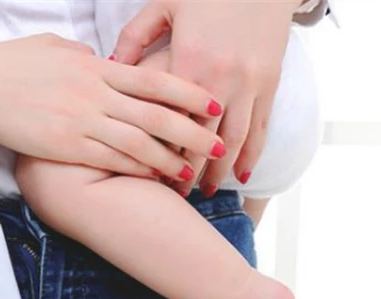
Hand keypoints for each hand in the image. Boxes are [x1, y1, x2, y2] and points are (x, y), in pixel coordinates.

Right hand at [0, 34, 225, 178]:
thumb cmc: (12, 65)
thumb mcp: (56, 50)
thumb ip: (87, 61)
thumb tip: (105, 64)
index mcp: (96, 68)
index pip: (154, 80)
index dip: (188, 94)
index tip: (212, 106)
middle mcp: (95, 95)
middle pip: (155, 115)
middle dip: (191, 133)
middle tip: (218, 147)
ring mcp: (81, 123)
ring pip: (137, 143)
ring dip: (169, 160)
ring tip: (193, 174)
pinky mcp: (65, 147)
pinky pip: (108, 160)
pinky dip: (135, 170)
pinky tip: (153, 179)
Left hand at [113, 0, 300, 195]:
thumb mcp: (165, 3)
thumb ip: (136, 37)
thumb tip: (110, 68)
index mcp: (190, 62)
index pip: (172, 122)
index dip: (160, 153)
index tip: (147, 176)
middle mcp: (222, 78)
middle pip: (202, 140)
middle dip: (188, 173)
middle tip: (174, 197)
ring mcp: (250, 82)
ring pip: (234, 140)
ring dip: (219, 172)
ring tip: (206, 193)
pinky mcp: (270, 81)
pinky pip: (261, 127)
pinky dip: (252, 154)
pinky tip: (241, 175)